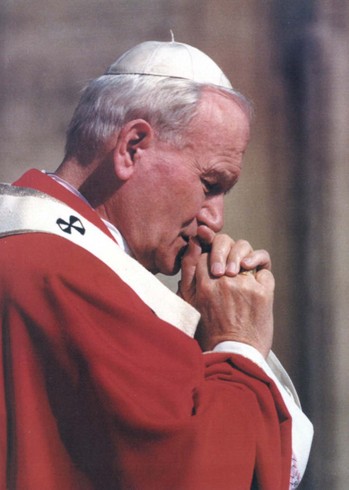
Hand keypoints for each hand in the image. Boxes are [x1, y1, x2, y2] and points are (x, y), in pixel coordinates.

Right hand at [178, 235, 273, 357]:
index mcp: (202, 284)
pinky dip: (262, 273)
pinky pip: (265, 269)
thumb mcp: (189, 304)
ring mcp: (244, 285)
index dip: (210, 251)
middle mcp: (222, 281)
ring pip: (247, 252)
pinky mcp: (263, 292)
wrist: (234, 356)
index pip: (204, 251)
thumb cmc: (209, 333)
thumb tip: (193, 247)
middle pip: (225, 243)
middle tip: (230, 263)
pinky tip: (257, 284)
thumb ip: (188, 275)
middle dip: (227, 248)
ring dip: (246, 257)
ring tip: (244, 269)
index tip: (216, 260)